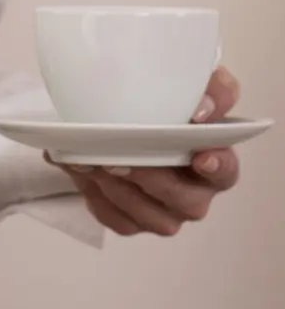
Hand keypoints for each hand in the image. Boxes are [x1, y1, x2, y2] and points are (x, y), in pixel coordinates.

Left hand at [53, 66, 241, 237]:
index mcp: (217, 163)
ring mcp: (165, 213)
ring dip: (119, 189)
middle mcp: (195, 195)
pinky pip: (118, 219)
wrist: (120, 119)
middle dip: (152, 180)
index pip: (226, 171)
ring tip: (93, 161)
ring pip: (149, 216)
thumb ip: (213, 91)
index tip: (201, 157)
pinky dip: (97, 196)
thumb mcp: (194, 87)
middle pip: (184, 201)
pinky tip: (83, 170)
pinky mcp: (134, 221)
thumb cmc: (167, 106)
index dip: (217, 167)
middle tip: (122, 159)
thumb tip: (203, 108)